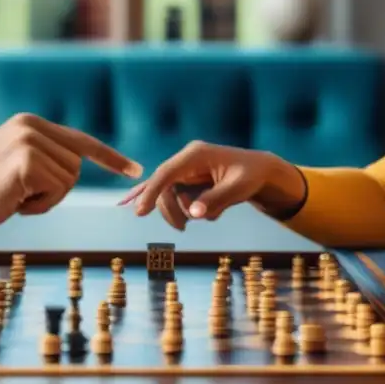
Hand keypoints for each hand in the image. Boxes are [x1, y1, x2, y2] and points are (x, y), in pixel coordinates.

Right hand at [0, 113, 141, 235]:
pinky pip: (56, 191)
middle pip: (76, 166)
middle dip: (55, 190)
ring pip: (68, 180)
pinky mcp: (27, 161)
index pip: (79, 140)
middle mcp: (31, 126)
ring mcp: (29, 141)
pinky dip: (38, 206)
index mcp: (28, 123)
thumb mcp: (14, 164)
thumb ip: (42, 157)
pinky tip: (12, 201)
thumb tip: (74, 164)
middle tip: (20, 196)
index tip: (135, 171)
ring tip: (13, 197)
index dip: (109, 157)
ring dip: (46, 199)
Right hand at [118, 140, 304, 230]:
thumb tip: (193, 214)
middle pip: (163, 187)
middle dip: (170, 210)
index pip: (166, 173)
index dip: (151, 192)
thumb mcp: (238, 188)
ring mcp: (184, 169)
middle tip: (183, 230)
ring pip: (167, 195)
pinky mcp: (185, 178)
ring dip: (181, 211)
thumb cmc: (250, 176)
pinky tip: (125, 203)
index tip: (140, 212)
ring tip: (207, 214)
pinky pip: (164, 189)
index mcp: (195, 154)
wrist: (259, 171)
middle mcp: (186, 159)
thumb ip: (216, 200)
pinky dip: (150, 197)